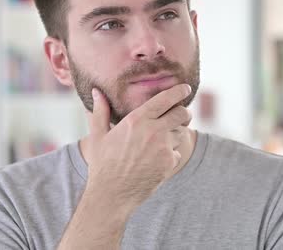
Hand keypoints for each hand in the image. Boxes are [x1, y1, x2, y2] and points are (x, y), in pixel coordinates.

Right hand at [84, 83, 192, 208]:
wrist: (111, 194)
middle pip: (182, 113)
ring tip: (162, 139)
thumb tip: (97, 92)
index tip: (185, 89)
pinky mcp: (169, 163)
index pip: (166, 99)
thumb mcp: (98, 136)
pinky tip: (157, 159)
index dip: (179, 91)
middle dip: (184, 112)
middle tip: (182, 114)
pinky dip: (171, 153)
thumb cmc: (102, 164)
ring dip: (176, 133)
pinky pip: (177, 152)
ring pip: (181, 133)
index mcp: (136, 120)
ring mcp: (163, 148)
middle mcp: (153, 131)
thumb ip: (100, 111)